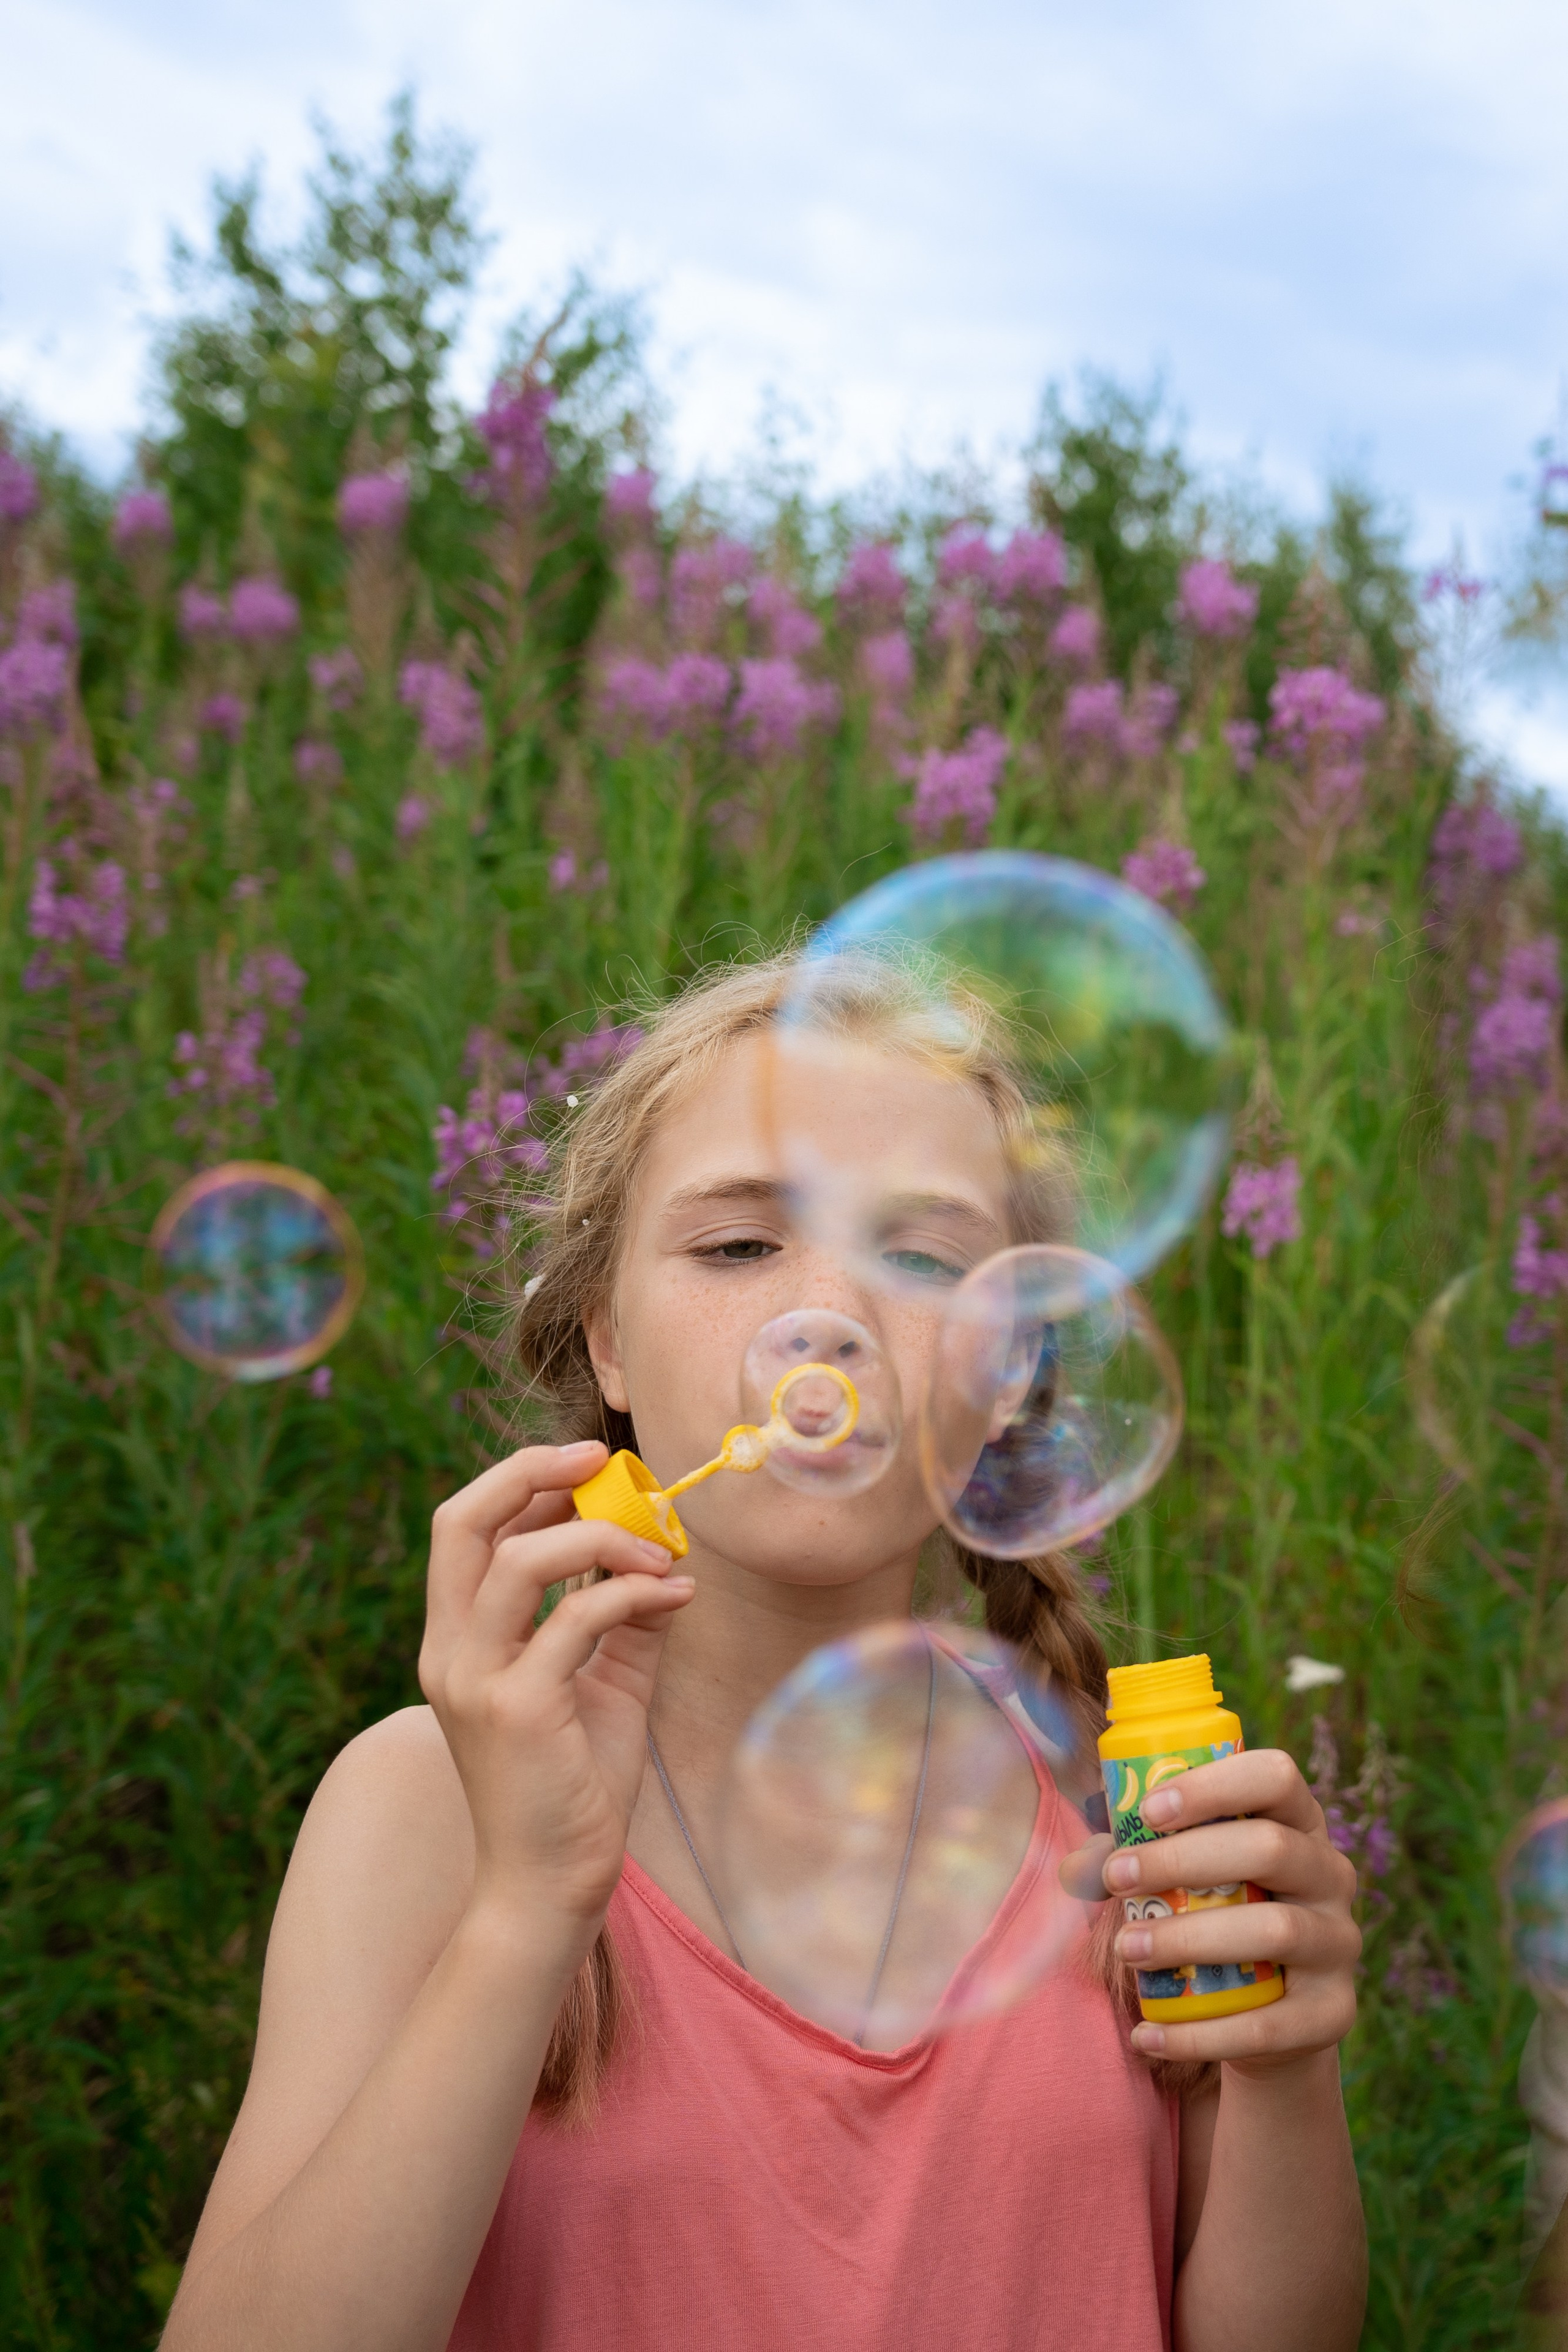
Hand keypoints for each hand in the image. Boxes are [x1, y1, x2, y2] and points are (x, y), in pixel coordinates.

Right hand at [419, 1440, 693, 1939]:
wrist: (551, 1884)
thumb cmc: (575, 1784)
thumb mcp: (604, 1682)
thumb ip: (621, 1617)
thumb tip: (666, 1556)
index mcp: (458, 1638)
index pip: (464, 1527)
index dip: (521, 1479)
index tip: (589, 1463)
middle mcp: (450, 1651)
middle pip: (460, 1522)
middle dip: (528, 1471)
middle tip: (600, 1459)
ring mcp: (476, 1680)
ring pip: (518, 1561)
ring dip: (600, 1539)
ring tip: (661, 1555)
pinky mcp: (517, 1710)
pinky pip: (575, 1620)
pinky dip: (632, 1593)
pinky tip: (677, 1598)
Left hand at [1061, 1750, 1359, 2069]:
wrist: (1272, 2013)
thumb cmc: (1216, 1914)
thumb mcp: (1186, 1876)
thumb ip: (1133, 1858)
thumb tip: (1072, 1870)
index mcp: (1297, 1820)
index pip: (1275, 1776)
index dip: (1214, 1786)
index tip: (1148, 1812)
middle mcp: (1331, 1875)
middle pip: (1270, 1848)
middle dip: (1184, 1861)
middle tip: (1118, 1880)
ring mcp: (1339, 1944)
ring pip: (1275, 1931)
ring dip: (1189, 1939)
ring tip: (1125, 1949)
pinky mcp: (1334, 2013)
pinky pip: (1269, 2025)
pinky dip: (1201, 2035)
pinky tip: (1145, 2036)